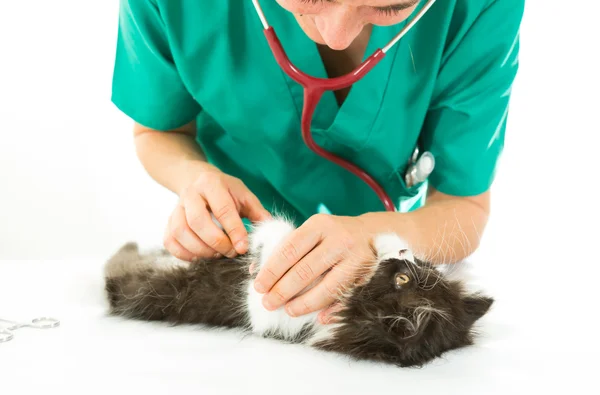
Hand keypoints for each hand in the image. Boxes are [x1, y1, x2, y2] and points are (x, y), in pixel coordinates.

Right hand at [163, 164, 270, 260]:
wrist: (195, 178)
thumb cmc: (225, 191)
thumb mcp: (244, 194)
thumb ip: (257, 212)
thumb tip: (271, 231)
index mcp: (212, 184)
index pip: (223, 209)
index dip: (234, 231)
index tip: (243, 248)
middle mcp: (191, 194)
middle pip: (197, 222)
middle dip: (216, 242)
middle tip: (230, 252)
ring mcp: (176, 208)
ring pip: (181, 232)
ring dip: (200, 249)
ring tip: (217, 254)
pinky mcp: (168, 221)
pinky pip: (170, 241)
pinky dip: (184, 254)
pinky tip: (200, 256)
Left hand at [253, 214, 376, 323]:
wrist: (373, 232)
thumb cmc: (332, 235)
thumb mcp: (312, 232)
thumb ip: (288, 249)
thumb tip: (257, 271)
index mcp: (318, 225)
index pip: (289, 250)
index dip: (271, 270)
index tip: (258, 286)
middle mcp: (337, 239)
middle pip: (304, 270)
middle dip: (282, 290)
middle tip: (268, 303)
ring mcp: (354, 257)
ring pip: (325, 286)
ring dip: (304, 303)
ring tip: (288, 310)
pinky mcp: (366, 273)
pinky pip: (344, 295)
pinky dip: (330, 309)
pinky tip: (317, 317)